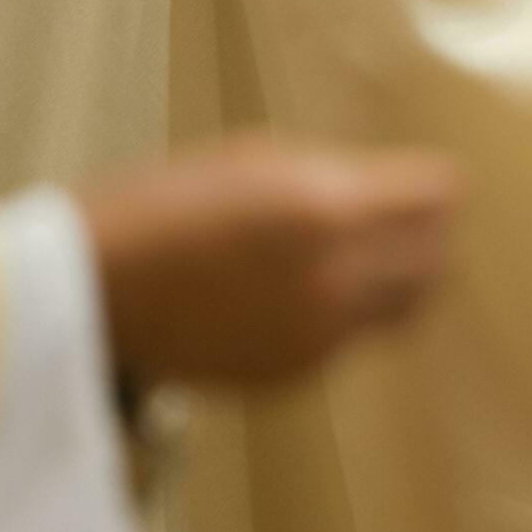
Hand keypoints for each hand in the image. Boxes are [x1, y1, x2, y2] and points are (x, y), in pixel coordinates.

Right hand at [78, 137, 458, 385]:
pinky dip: (347, 314)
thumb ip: (340, 177)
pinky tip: (305, 289)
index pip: (439, 196)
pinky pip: (352, 339)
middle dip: (430, 235)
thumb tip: (396, 188)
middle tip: (413, 218)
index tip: (431, 180)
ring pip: (404, 307)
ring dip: (397, 278)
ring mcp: (319, 332)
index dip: (435, 183)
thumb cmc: (165, 206)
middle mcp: (336, 277)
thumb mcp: (260, 159)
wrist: (92, 286)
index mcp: (329, 210)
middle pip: (437, 259)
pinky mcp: (296, 371)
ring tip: (364, 254)